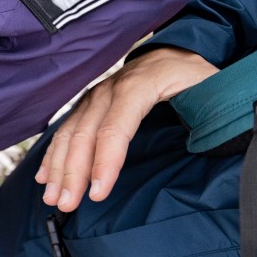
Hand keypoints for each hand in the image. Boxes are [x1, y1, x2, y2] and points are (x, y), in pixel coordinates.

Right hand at [35, 47, 216, 211]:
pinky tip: (45, 176)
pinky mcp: (89, 105)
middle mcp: (109, 89)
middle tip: (66, 203)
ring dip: (58, 167)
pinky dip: (53, 154)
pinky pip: (64, 129)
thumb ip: (209, 114)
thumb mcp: (211, 87)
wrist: (174, 52)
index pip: (115, 128)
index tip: (97, 193)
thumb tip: (210, 144)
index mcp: (139, 85)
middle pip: (84, 134)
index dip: (105, 162)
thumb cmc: (194, 75)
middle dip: (72, 172)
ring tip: (53, 197)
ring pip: (69, 133)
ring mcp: (95, 96)